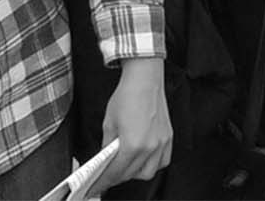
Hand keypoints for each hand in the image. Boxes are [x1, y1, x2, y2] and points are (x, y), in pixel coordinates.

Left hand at [99, 58, 173, 186]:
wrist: (145, 79)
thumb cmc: (127, 96)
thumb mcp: (108, 123)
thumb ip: (107, 146)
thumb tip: (104, 160)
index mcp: (132, 145)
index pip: (115, 173)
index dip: (103, 182)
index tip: (96, 185)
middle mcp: (150, 147)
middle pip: (131, 175)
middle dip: (116, 178)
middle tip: (106, 176)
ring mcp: (162, 143)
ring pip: (148, 172)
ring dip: (135, 173)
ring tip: (125, 168)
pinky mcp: (168, 138)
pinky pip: (162, 162)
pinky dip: (152, 165)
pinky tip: (143, 160)